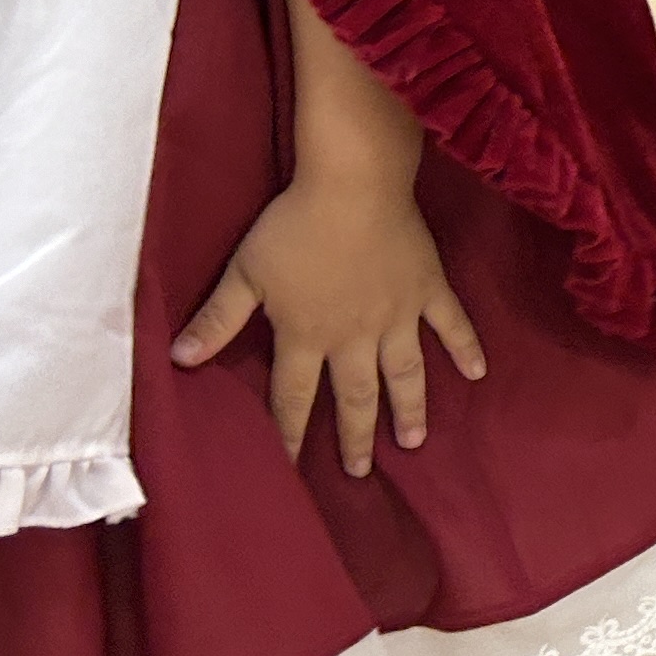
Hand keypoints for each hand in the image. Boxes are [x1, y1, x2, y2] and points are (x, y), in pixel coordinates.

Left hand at [172, 168, 487, 477]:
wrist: (355, 184)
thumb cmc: (294, 225)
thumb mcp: (245, 272)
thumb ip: (217, 319)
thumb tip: (177, 360)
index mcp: (307, 334)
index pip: (293, 396)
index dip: (288, 433)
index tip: (288, 466)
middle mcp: (355, 336)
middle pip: (354, 397)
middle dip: (354, 437)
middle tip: (360, 471)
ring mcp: (397, 315)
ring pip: (405, 374)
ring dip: (409, 410)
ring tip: (413, 441)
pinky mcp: (428, 289)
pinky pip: (451, 325)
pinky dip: (465, 348)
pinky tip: (478, 373)